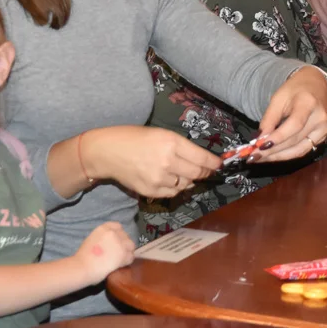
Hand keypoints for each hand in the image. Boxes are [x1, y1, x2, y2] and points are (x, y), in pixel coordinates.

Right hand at [75, 222, 135, 284]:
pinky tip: (121, 265)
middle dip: (124, 244)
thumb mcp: (92, 239)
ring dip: (127, 252)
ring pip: (131, 246)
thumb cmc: (82, 256)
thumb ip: (102, 237)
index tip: (117, 241)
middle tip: (118, 253)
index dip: (119, 234)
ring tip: (121, 259)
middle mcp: (113, 233)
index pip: (118, 226)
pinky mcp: (123, 255)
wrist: (82, 267)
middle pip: (126, 236)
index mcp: (103, 228)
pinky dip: (127, 261)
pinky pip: (131, 257)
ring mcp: (119, 243)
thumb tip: (110, 243)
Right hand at [86, 126, 219, 197]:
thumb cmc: (134, 138)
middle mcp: (167, 161)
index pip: (202, 158)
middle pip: (197, 174)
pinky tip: (168, 180)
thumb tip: (201, 163)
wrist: (108, 152)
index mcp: (171, 142)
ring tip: (178, 173)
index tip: (218, 165)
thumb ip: (181, 147)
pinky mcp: (151, 191)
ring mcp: (159, 178)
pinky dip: (175, 188)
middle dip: (204, 173)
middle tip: (204, 171)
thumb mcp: (161, 134)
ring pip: (185, 185)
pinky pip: (172, 193)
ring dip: (187, 180)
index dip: (213, 163)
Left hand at [251, 66, 326, 162]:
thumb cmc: (295, 89)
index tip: (259, 146)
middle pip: (295, 140)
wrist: (315, 85)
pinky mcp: (322, 138)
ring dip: (277, 156)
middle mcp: (320, 119)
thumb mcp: (278, 98)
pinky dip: (286, 155)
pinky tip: (272, 155)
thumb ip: (269, 119)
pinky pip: (302, 150)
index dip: (277, 138)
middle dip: (272, 150)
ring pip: (298, 150)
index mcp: (309, 103)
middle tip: (253, 156)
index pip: (294, 125)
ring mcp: (323, 130)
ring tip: (260, 158)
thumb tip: (259, 139)